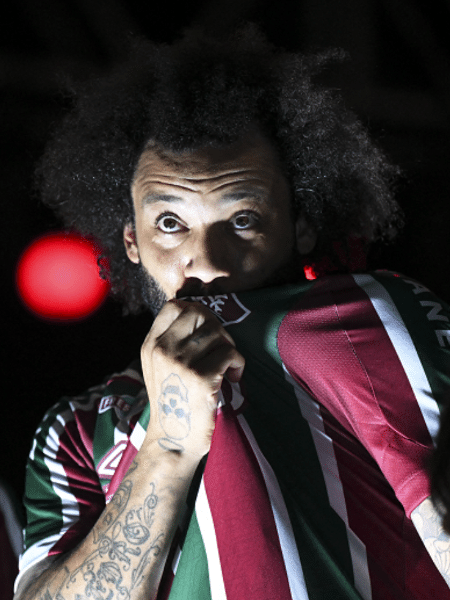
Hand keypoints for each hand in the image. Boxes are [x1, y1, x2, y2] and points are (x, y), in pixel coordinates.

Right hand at [141, 300, 244, 458]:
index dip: (197, 312)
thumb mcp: (161, 367)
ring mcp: (179, 363)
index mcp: (151, 345)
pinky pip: (230, 353)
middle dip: (217, 328)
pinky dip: (238, 364)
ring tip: (227, 367)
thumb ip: (173, 340)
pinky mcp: (199, 378)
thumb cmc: (175, 403)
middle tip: (221, 350)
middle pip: (199, 314)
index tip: (207, 332)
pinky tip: (233, 379)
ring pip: (217, 332)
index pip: (175, 306)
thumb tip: (203, 313)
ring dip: (229, 348)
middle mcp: (162, 350)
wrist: (173, 442)